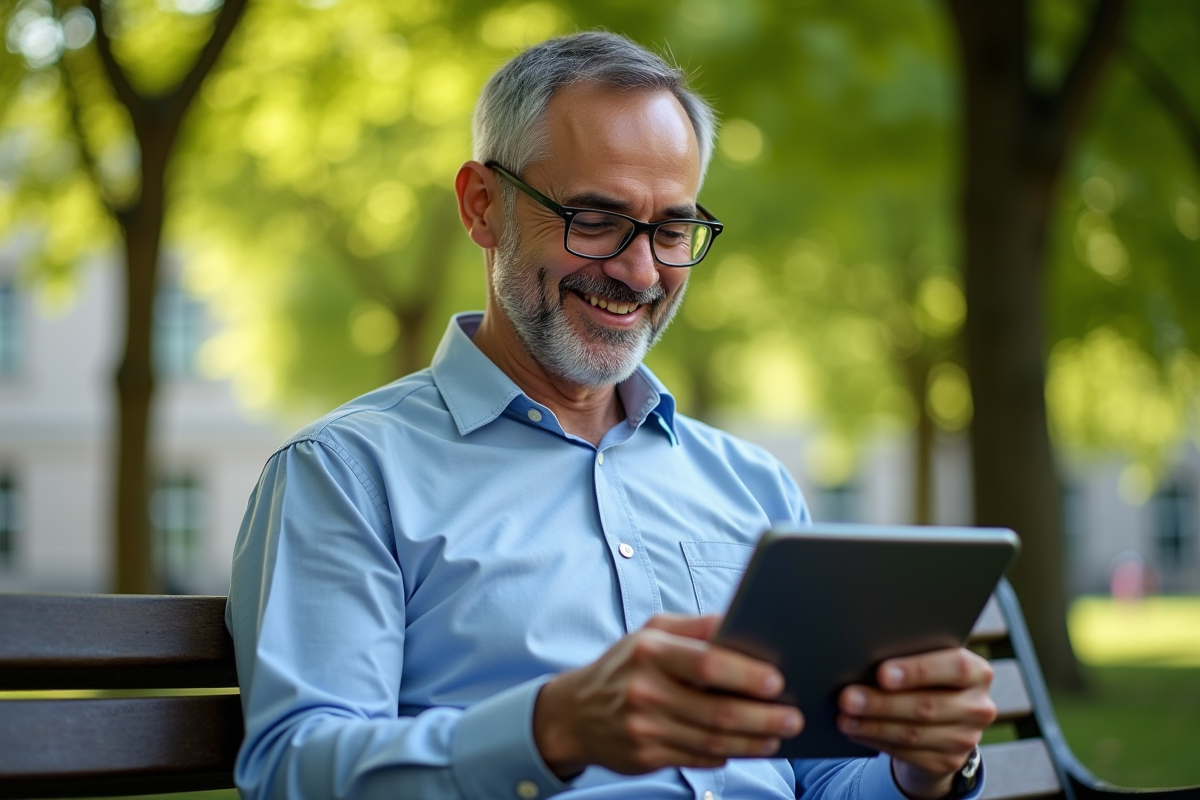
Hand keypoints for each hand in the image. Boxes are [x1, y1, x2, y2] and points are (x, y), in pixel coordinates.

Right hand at [533, 613, 803, 777]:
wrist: (574, 713)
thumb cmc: (625, 665)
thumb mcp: (651, 632)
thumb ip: (696, 626)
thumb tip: (742, 619)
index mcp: (650, 651)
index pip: (705, 663)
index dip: (745, 675)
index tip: (778, 680)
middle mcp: (645, 691)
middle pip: (717, 711)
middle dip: (763, 717)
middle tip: (794, 716)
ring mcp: (644, 729)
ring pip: (713, 742)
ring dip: (754, 742)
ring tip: (780, 735)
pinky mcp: (645, 758)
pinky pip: (698, 759)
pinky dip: (727, 755)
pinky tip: (748, 748)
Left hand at [837, 648, 995, 798]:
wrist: (942, 721)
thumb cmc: (925, 678)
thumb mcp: (927, 664)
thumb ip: (909, 656)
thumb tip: (864, 657)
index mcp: (978, 672)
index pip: (955, 668)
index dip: (918, 671)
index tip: (882, 673)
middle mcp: (978, 706)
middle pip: (928, 705)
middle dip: (882, 702)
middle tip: (846, 697)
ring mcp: (966, 738)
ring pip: (913, 733)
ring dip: (873, 726)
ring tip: (844, 717)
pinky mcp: (949, 761)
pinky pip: (907, 753)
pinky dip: (877, 740)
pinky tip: (856, 731)